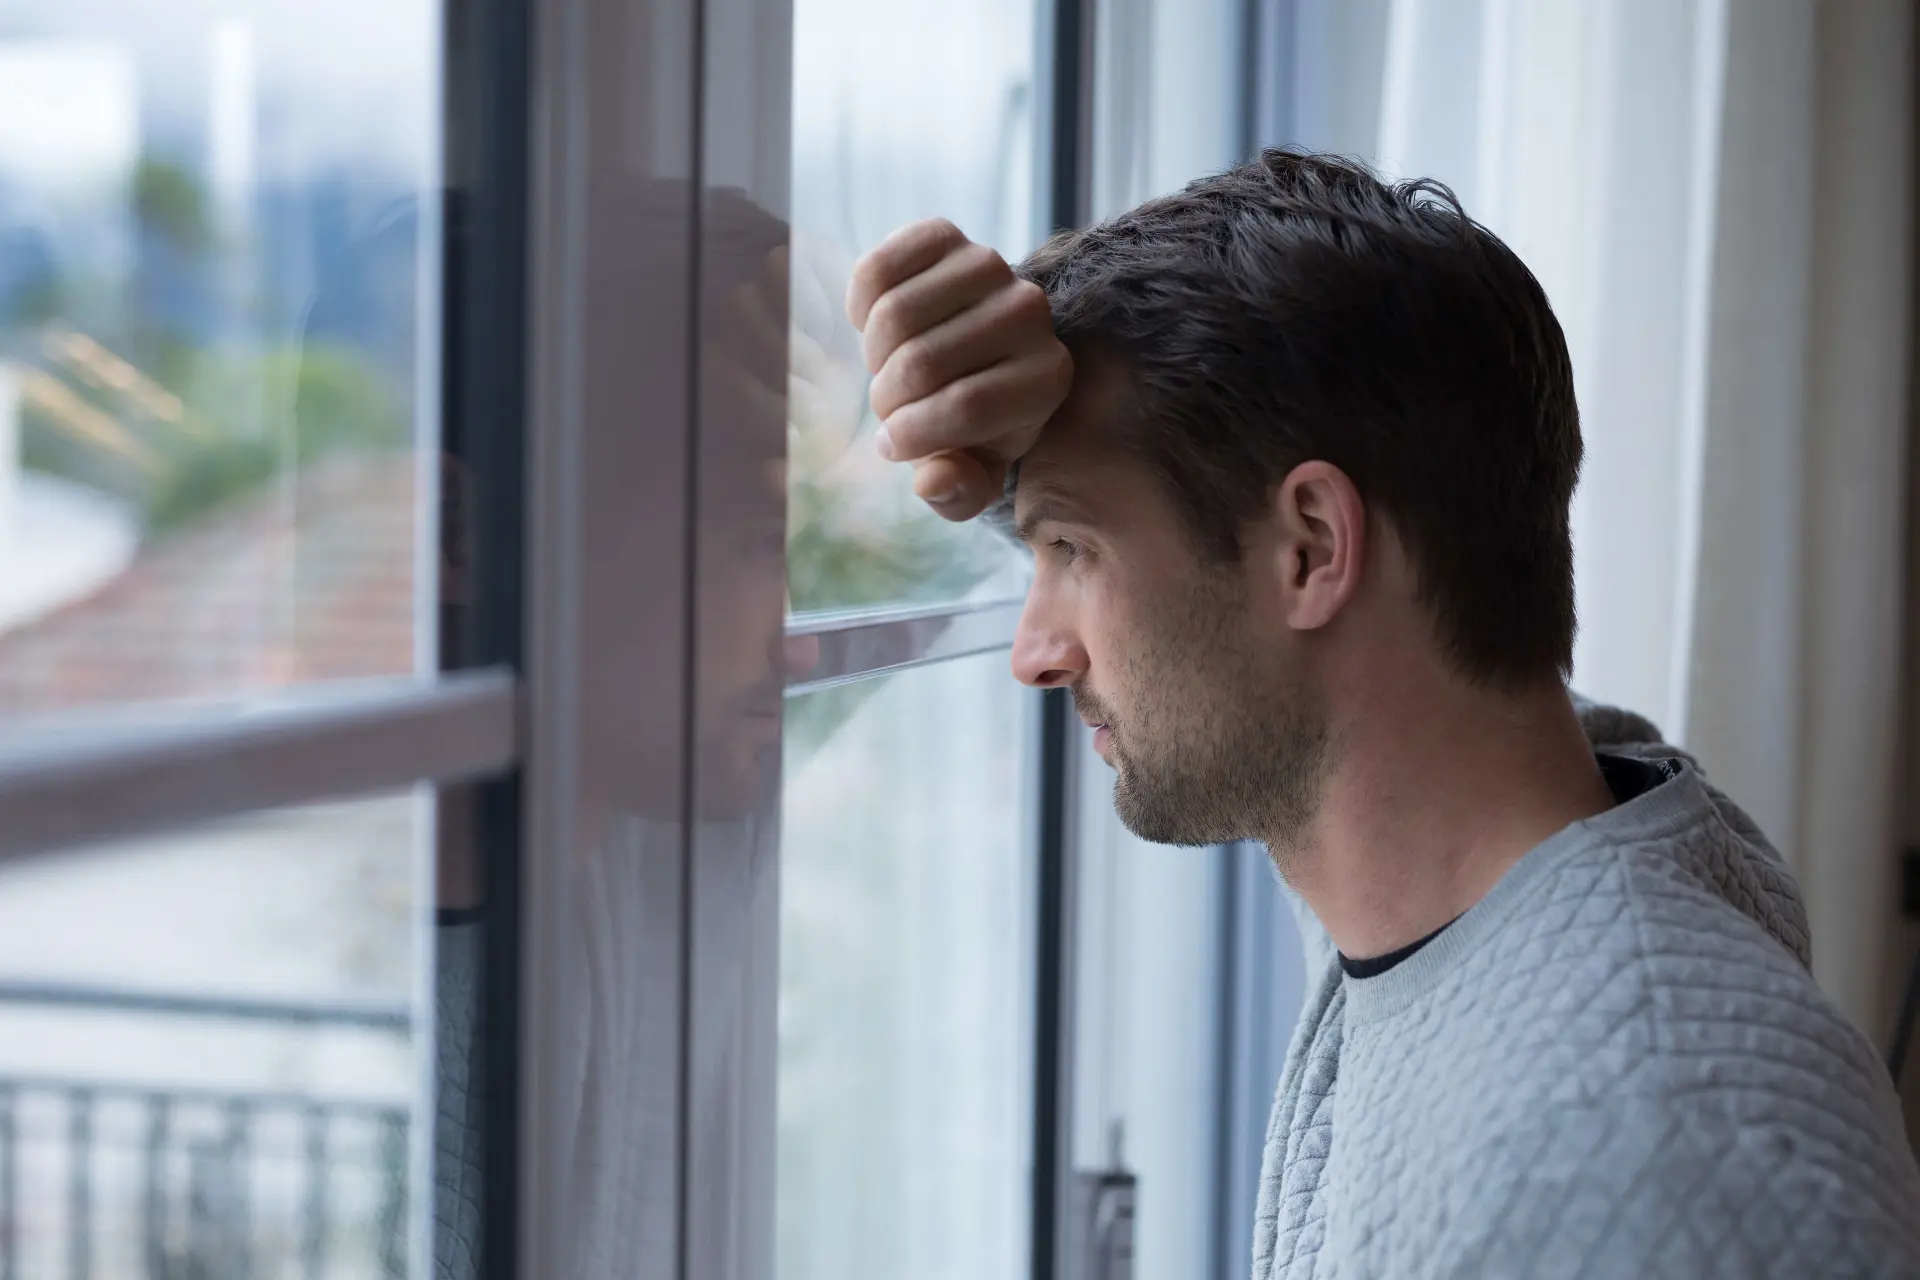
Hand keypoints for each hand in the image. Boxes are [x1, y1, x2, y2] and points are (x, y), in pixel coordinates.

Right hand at [846, 219, 1072, 519]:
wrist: (971, 352)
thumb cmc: (974, 422)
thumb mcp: (973, 469)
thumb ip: (958, 492)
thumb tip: (935, 479)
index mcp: (1047, 377)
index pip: (967, 407)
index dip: (914, 434)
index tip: (895, 445)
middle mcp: (1030, 312)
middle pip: (922, 362)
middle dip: (887, 398)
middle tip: (889, 407)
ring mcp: (989, 266)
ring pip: (894, 316)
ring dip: (872, 356)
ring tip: (886, 370)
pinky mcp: (946, 237)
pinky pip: (876, 271)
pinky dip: (859, 307)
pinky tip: (873, 325)